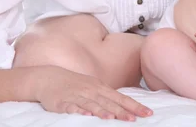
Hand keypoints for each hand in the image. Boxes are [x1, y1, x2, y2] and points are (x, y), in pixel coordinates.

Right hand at [35, 66, 151, 120]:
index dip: (135, 105)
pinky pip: (72, 107)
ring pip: (92, 104)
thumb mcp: (94, 87)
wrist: (48, 78)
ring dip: (103, 111)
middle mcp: (91, 91)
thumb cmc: (74, 84)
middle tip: (136, 119)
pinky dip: (79, 110)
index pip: (121, 98)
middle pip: (110, 102)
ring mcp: (77, 95)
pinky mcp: (62, 102)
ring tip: (113, 118)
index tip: (148, 113)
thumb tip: (126, 104)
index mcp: (101, 88)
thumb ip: (108, 96)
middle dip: (123, 111)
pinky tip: (86, 115)